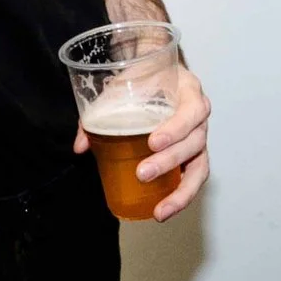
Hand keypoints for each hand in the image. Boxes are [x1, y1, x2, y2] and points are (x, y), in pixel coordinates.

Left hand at [72, 63, 209, 221]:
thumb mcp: (122, 85)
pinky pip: (193, 178)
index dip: (176, 128)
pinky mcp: (192, 155)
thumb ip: (100, 112)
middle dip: (169, 162)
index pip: (191, 111)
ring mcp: (198, 137)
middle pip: (195, 143)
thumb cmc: (144, 77)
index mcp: (189, 92)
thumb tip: (81, 146)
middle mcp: (199, 116)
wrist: (156, 69)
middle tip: (142, 173)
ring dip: (180, 191)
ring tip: (160, 210)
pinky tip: (162, 209)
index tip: (152, 141)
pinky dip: (180, 196)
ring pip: (199, 167)